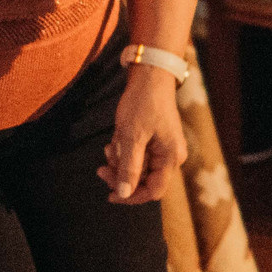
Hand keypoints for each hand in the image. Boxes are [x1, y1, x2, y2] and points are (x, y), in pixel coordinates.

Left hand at [102, 65, 186, 204]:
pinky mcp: (156, 140)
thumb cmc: (143, 103)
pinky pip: (139, 155)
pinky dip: (125, 152)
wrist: (150, 75)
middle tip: (101, 168)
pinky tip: (116, 140)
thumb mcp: (132, 136)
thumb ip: (129, 167)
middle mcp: (171, 156)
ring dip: (121, 162)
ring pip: (139, 168)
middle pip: (145, 180)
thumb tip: (123, 193)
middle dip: (121, 175)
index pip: (153, 191)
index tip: (109, 195)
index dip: (131, 196)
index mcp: (171, 157)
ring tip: (110, 146)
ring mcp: (164, 148)